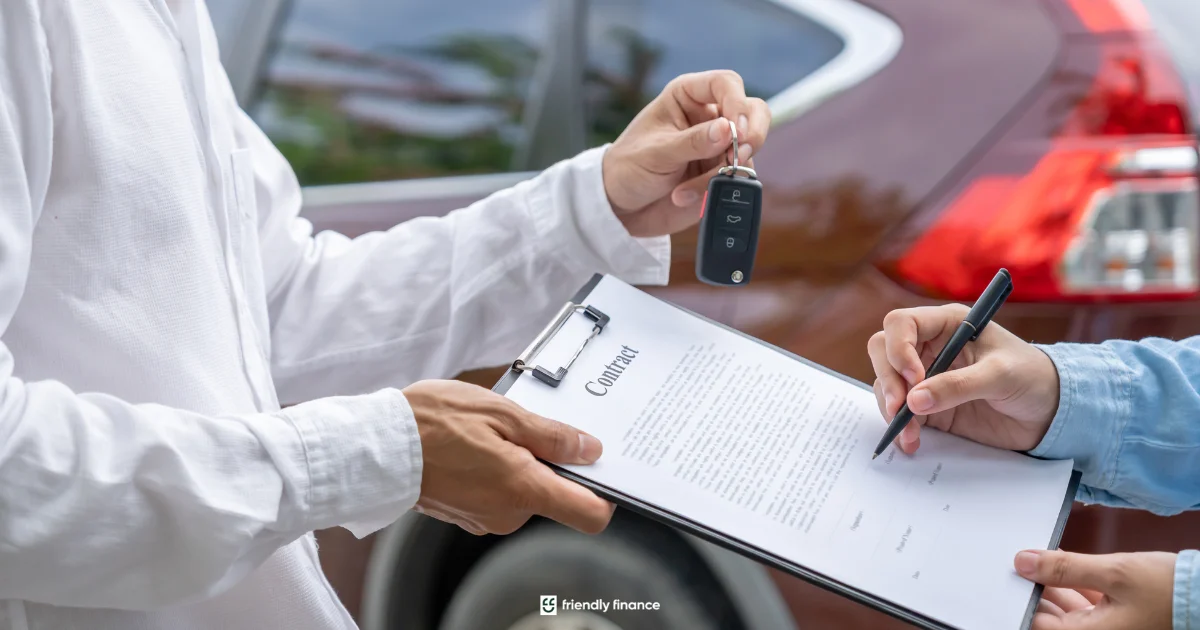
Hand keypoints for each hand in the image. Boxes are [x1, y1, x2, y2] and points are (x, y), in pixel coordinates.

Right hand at [404, 379, 613, 534]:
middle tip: (523, 426)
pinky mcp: (467, 515)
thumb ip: (551, 435)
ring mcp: (485, 519)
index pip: (589, 514)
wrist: (376, 446)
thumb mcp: (503, 413)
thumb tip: (589, 449)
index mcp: (524, 489)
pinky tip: (473, 446)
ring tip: (489, 432)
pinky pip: (497, 493)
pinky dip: (495, 471)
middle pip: (553, 494)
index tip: (600, 469)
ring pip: (523, 491)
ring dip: (517, 462)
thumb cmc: (432, 423)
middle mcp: (508, 514)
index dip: (604, 493)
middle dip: (547, 461)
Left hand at [602, 70, 771, 236]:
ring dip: (725, 171)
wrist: (621, 207)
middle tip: (739, 155)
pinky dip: (718, 190)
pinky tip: (685, 197)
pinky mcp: (722, 174)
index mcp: (687, 97)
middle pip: (753, 111)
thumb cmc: (628, 168)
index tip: (736, 130)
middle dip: (752, 134)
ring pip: (748, 149)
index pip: (725, 83)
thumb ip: (692, 142)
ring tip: (686, 190)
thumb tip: (727, 129)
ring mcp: (718, 147)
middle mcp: (708, 117)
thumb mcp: (656, 153)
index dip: (737, 102)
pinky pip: (739, 178)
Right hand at [868, 304, 1059, 453]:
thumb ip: (958, 386)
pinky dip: (899, 427)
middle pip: (883, 351)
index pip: (901, 324)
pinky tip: (911, 442)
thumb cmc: (1033, 377)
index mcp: (947, 325)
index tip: (916, 377)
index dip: (899, 348)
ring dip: (890, 407)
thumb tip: (914, 401)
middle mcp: (929, 347)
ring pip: (886, 383)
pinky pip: (899, 412)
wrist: (1049, 413)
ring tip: (909, 433)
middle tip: (900, 406)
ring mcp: (926, 377)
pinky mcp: (927, 406)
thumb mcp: (1000, 375)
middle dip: (888, 379)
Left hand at [1016, 549, 1174, 629]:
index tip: (1012, 572)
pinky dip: (1074, 587)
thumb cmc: (1169, 591)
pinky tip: (1067, 565)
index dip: (1021, 596)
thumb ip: (1065, 568)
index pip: (1036, 621)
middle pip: (1049, 617)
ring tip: (1042, 560)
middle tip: (1022, 563)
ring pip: (1066, 611)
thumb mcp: (1113, 572)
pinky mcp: (1117, 620)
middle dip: (1035, 590)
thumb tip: (1024, 563)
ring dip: (1053, 586)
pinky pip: (1085, 607)